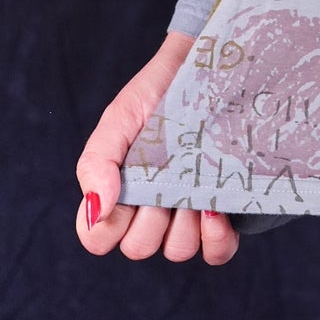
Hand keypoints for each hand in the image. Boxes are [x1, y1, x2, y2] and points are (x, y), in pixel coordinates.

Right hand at [75, 29, 238, 264]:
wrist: (205, 67)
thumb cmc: (155, 94)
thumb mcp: (118, 120)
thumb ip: (96, 163)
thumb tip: (96, 210)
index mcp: (117, 194)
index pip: (98, 239)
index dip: (107, 228)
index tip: (124, 194)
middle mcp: (150, 210)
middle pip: (139, 247)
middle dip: (150, 217)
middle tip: (162, 177)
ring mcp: (187, 212)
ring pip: (177, 250)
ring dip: (183, 223)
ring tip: (191, 185)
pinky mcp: (223, 211)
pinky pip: (218, 251)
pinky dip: (216, 239)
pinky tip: (215, 209)